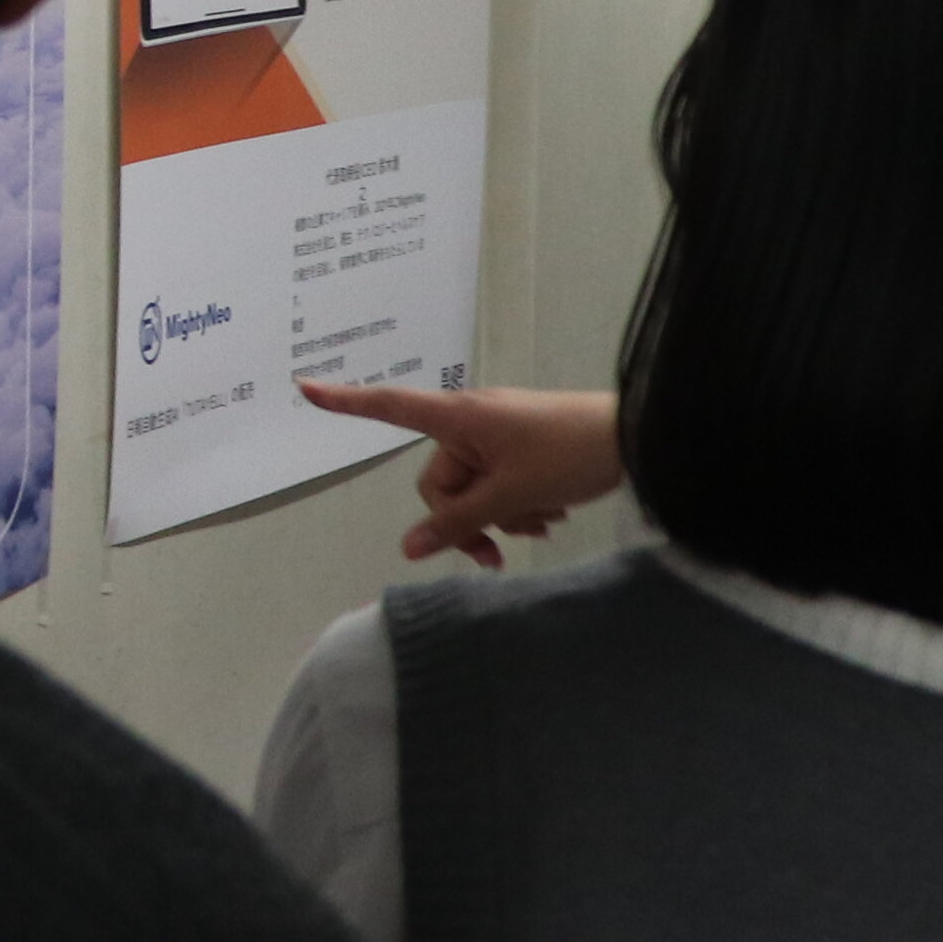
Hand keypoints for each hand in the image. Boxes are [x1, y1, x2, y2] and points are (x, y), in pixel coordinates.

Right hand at [301, 381, 621, 568]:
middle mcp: (471, 421)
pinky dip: (515, 504)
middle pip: (438, 481)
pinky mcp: (520, 446)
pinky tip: (548, 517)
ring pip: (471, 489)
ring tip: (538, 527)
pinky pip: (496, 482)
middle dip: (464, 518)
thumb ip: (458, 522)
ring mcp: (496, 434)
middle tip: (497, 552)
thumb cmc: (571, 453)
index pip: (390, 407)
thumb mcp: (510, 494)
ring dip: (497, 515)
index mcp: (459, 418)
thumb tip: (410, 547)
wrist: (638, 436)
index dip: (346, 403)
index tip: (304, 388)